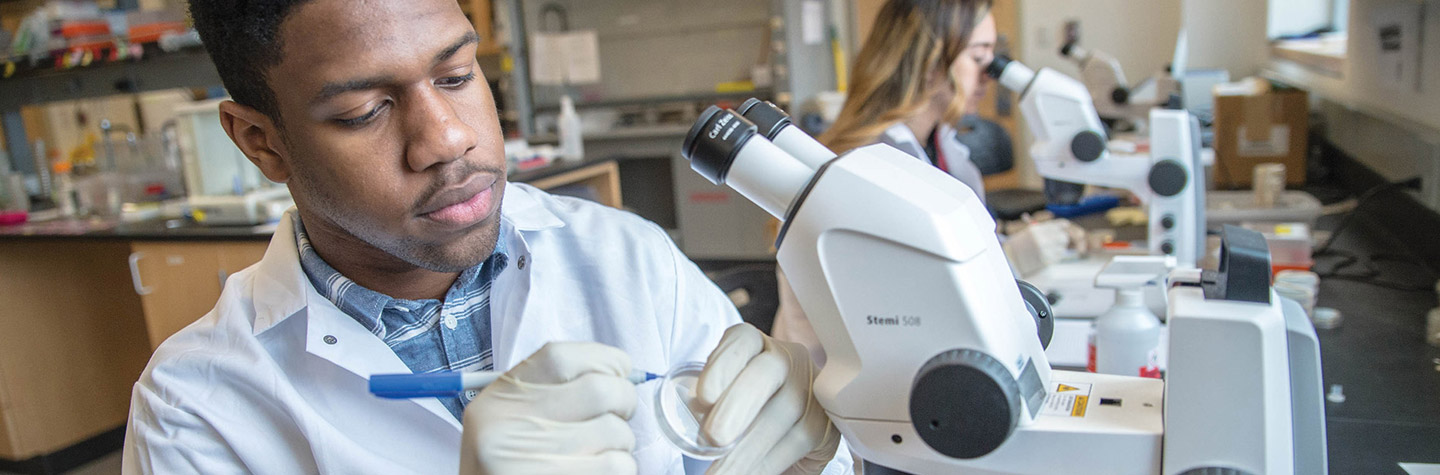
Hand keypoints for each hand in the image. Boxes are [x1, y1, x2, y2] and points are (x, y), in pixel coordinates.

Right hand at [459, 342, 638, 474]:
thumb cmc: (515, 469)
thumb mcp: (513, 424)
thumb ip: (556, 394)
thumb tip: (624, 374)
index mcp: (496, 403)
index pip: (562, 356)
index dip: (603, 361)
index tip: (617, 374)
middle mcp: (505, 429)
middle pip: (600, 391)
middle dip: (624, 405)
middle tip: (616, 420)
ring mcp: (528, 464)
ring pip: (618, 433)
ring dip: (621, 446)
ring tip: (597, 457)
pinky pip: (617, 467)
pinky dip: (617, 470)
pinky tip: (593, 474)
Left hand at [696, 324, 839, 474]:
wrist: (782, 435)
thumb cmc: (744, 411)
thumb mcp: (721, 397)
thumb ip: (709, 401)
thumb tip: (694, 413)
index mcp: (754, 345)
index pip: (741, 341)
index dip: (721, 364)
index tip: (703, 396)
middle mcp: (786, 359)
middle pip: (765, 373)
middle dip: (736, 406)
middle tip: (712, 438)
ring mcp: (810, 389)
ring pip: (782, 414)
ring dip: (747, 449)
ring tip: (721, 472)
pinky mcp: (825, 421)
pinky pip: (798, 441)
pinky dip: (767, 463)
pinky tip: (748, 473)